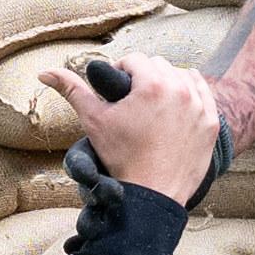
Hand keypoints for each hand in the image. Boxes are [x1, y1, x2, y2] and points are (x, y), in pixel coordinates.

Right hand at [50, 51, 226, 207]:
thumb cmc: (121, 158)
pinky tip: (176, 106)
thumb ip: (72, 91)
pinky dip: (190, 94)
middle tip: (134, 99)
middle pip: (159, 65)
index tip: (118, 90)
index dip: (121, 72)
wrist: (152, 195)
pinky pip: (202, 92)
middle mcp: (180, 89)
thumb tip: (44, 73)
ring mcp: (199, 105)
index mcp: (152, 84)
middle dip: (145, 77)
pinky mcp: (211, 121)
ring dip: (168, 83)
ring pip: (182, 75)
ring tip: (154, 104)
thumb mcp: (94, 121)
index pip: (134, 59)